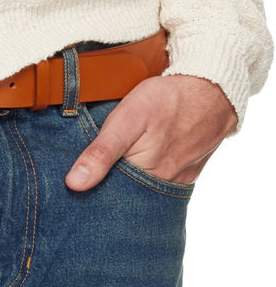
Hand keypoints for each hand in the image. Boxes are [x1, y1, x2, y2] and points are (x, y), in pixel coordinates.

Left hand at [64, 73, 237, 191]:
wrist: (213, 89)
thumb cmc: (169, 100)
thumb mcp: (128, 118)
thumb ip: (101, 152)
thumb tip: (74, 184)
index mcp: (143, 177)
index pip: (105, 196)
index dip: (89, 187)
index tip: (74, 180)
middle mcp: (162, 188)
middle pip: (124, 197)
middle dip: (107, 187)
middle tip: (96, 166)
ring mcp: (176, 183)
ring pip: (141, 192)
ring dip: (127, 182)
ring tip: (118, 162)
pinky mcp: (186, 176)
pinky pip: (159, 185)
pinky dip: (146, 177)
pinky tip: (140, 161)